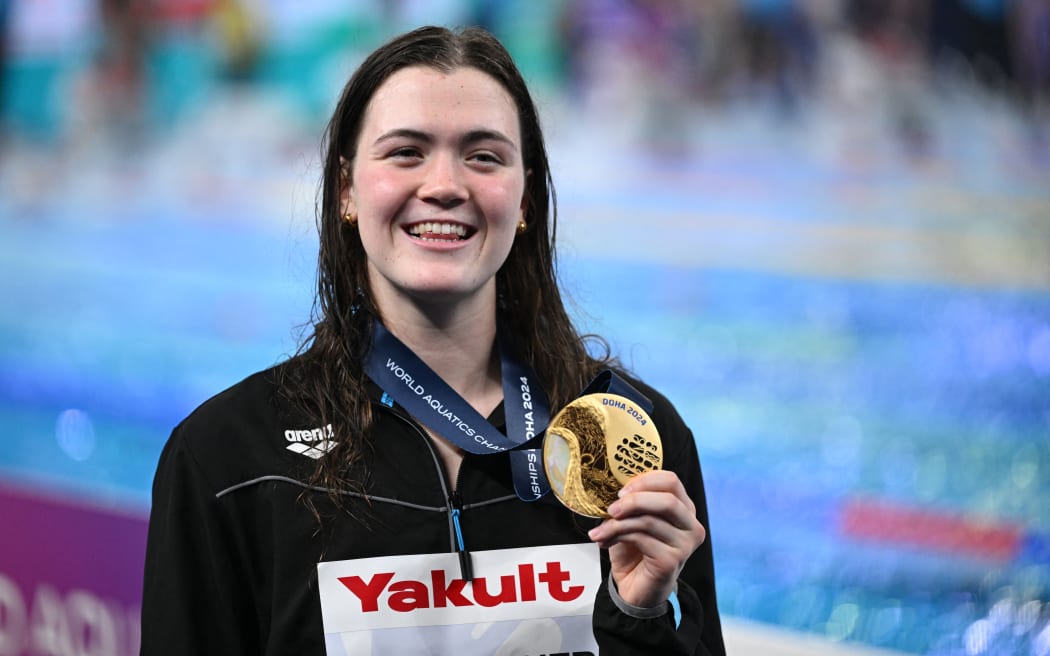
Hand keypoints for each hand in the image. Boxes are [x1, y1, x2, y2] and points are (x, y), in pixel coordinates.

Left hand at [587, 470, 706, 608]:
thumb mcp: (632, 519)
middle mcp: (691, 525)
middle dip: (634, 500)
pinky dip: (616, 536)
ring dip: (617, 523)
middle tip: (611, 509)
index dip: (644, 481)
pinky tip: (604, 542)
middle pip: (667, 499)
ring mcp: (685, 544)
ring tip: (600, 531)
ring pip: (649, 520)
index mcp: (684, 509)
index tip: (621, 491)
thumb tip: (618, 485)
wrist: (634, 589)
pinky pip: (641, 538)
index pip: (671, 481)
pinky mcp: (672, 560)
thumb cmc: (634, 551)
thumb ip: (633, 500)